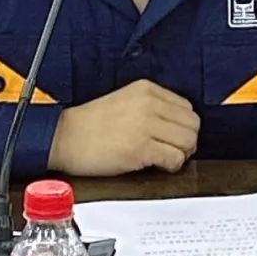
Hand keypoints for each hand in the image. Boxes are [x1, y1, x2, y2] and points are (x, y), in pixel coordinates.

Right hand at [48, 80, 199, 176]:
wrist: (64, 137)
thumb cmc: (88, 124)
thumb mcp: (124, 101)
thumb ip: (150, 107)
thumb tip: (176, 127)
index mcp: (146, 89)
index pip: (186, 108)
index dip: (183, 126)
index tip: (172, 137)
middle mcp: (149, 103)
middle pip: (192, 124)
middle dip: (186, 141)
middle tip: (172, 150)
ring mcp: (146, 125)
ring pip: (188, 141)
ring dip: (180, 154)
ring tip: (163, 158)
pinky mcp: (141, 147)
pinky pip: (175, 158)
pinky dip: (170, 166)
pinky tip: (155, 165)